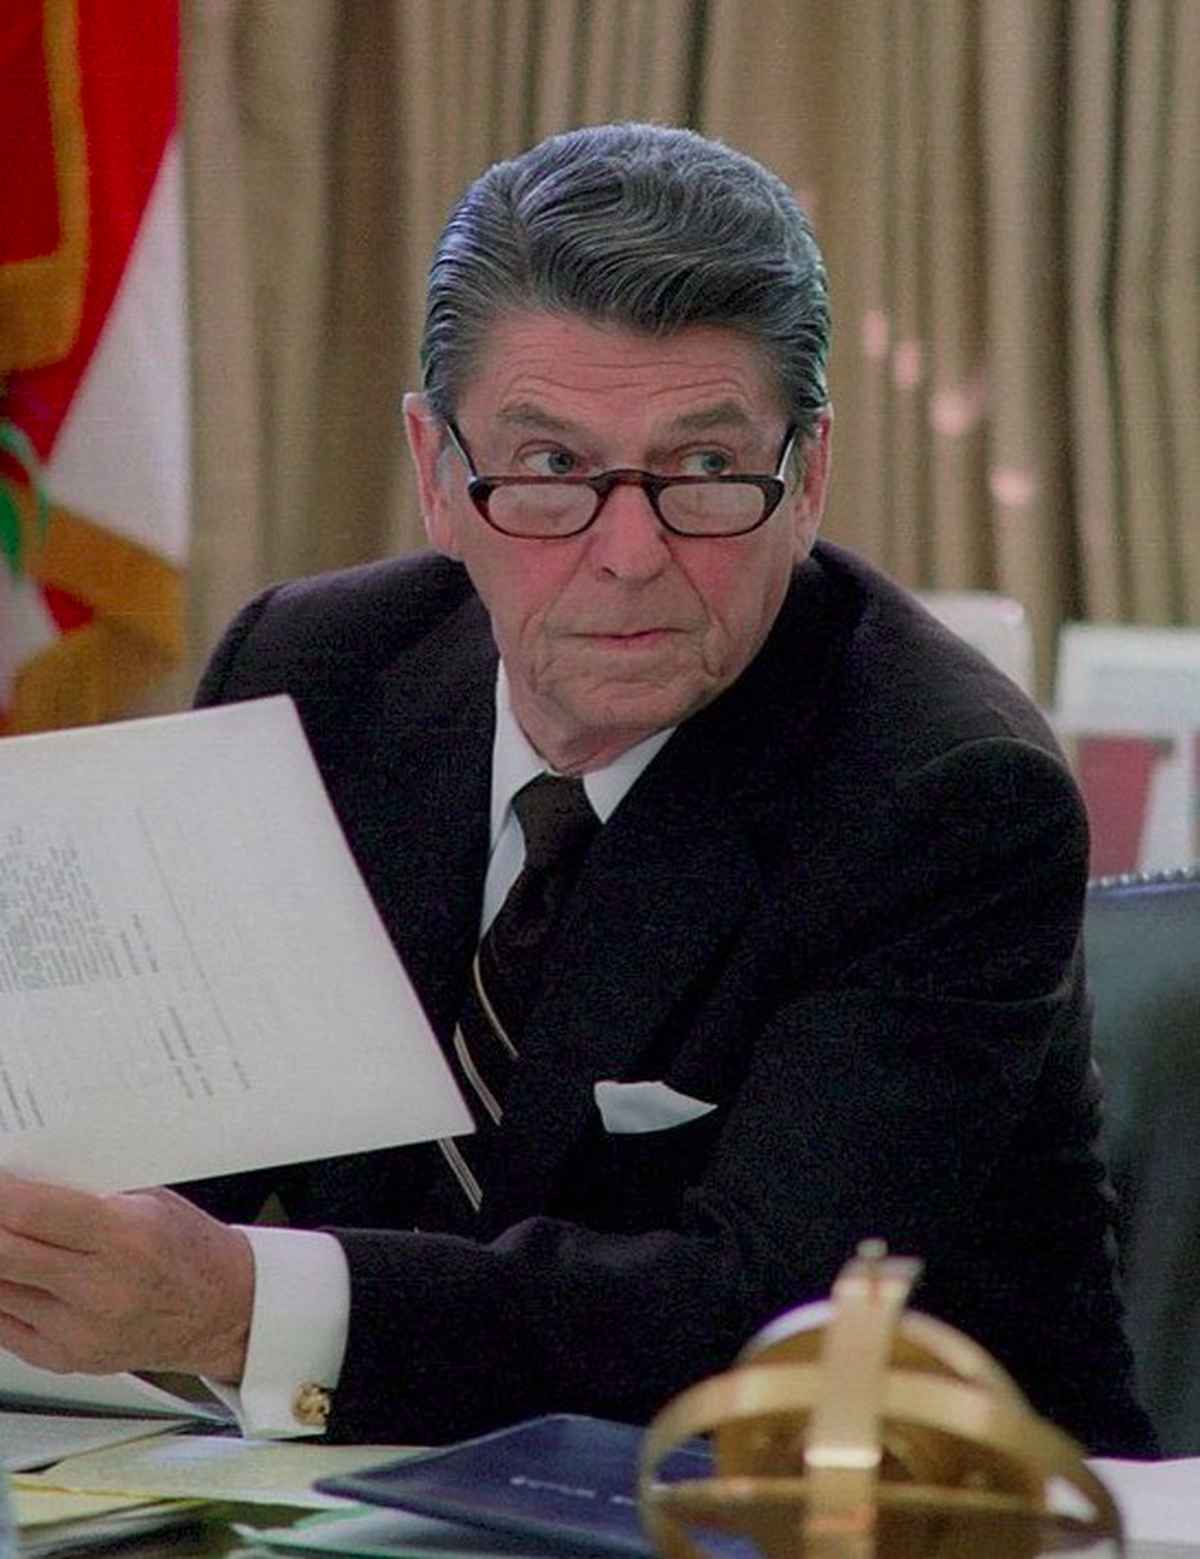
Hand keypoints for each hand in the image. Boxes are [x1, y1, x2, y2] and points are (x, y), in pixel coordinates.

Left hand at [0, 1172, 253, 1382]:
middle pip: (4, 1254)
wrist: (220, 1311)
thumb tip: (23, 1183)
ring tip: (10, 1240)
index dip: (0, 1191)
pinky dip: (3, 1293)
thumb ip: (85, 1196)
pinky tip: (16, 1275)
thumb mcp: (149, 1202)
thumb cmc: (190, 1252)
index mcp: (126, 1237)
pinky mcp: (66, 1359)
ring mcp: (80, 1331)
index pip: (34, 1211)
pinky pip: (3, 1324)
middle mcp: (101, 1289)